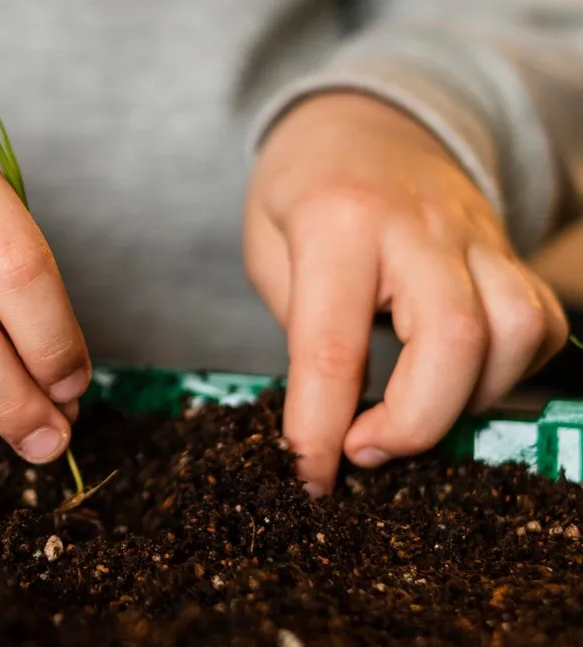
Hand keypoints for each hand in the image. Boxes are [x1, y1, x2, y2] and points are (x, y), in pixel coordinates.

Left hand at [244, 93, 567, 495]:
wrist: (364, 121)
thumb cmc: (302, 189)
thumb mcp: (269, 249)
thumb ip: (303, 326)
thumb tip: (333, 415)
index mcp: (337, 223)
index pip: (331, 347)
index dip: (318, 429)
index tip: (311, 478)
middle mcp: (418, 228)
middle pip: (454, 339)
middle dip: (415, 423)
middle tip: (363, 450)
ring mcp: (475, 236)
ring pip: (518, 332)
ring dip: (467, 401)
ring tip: (409, 413)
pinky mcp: (507, 253)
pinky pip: (540, 323)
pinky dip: (507, 371)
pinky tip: (454, 379)